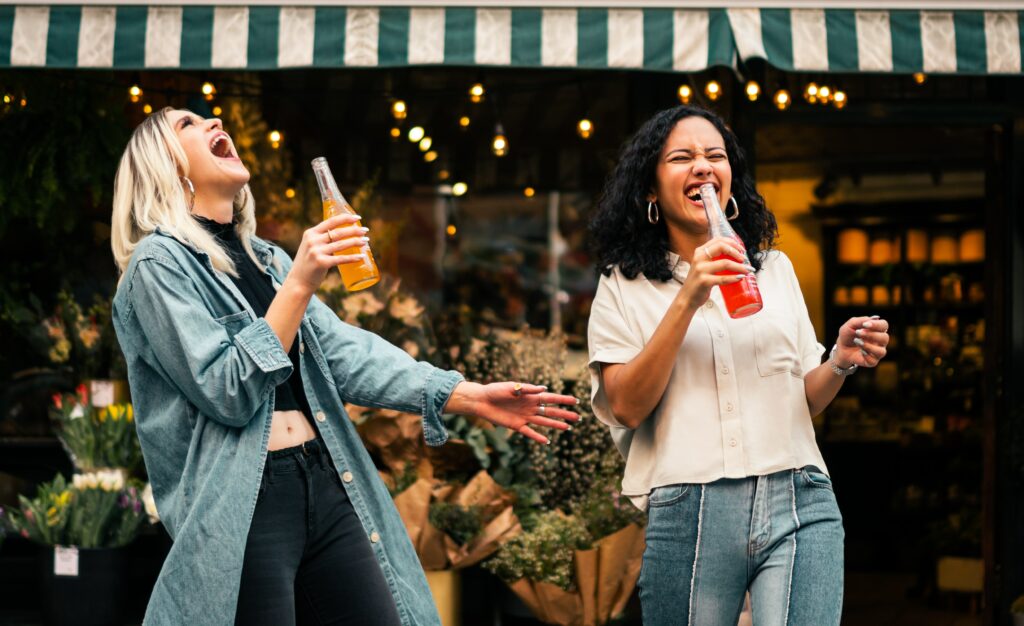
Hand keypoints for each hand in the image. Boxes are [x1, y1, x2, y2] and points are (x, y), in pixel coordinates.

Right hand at [286, 214, 369, 294]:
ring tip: (366, 241)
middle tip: (366, 231)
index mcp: (310, 233)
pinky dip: (353, 258)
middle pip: (338, 232)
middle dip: (354, 230)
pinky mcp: (321, 263)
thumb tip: (343, 234)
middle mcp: (312, 240)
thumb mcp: (311, 246)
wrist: (298, 282)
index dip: (345, 218)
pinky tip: (361, 256)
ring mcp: (316, 252)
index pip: (330, 221)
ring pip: (341, 244)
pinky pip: (341, 259)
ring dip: (356, 242)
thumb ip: (322, 239)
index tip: (357, 218)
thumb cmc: (309, 264)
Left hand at [445, 381, 579, 443]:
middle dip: (564, 414)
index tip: (575, 401)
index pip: (550, 398)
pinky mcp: (516, 426)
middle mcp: (530, 406)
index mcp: (530, 395)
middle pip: (550, 411)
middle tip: (578, 418)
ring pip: (543, 421)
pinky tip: (547, 441)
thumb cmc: (495, 390)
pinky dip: (538, 436)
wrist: (481, 401)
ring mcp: (524, 417)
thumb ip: (527, 389)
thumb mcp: (511, 387)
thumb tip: (544, 389)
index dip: (563, 400)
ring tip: (567, 428)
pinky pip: (529, 432)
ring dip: (555, 424)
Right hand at [678, 237, 752, 310]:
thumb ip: (713, 259)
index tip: (741, 250)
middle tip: (745, 259)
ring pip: (725, 263)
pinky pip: (723, 278)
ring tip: (748, 270)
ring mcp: (701, 270)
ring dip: (740, 266)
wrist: (687, 298)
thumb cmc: (698, 282)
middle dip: (737, 252)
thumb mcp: (703, 266)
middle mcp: (699, 258)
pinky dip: (734, 278)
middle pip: (722, 247)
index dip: (732, 243)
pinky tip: (740, 278)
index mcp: (700, 252)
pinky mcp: (704, 281)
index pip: (718, 240)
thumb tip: (735, 257)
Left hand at [835, 316, 888, 367]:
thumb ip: (860, 321)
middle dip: (871, 335)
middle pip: (885, 338)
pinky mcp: (872, 361)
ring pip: (881, 351)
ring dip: (868, 346)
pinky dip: (866, 355)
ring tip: (857, 341)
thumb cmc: (848, 335)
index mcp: (877, 330)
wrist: (841, 349)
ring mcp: (877, 352)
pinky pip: (873, 360)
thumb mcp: (850, 325)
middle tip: (858, 333)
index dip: (877, 325)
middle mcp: (880, 341)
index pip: (884, 325)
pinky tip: (860, 352)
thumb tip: (875, 318)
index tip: (865, 325)